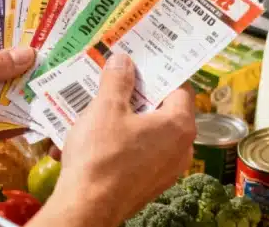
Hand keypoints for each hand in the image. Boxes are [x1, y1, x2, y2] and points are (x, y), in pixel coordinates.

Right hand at [33, 53, 195, 226]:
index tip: (142, 63)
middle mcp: (181, 149)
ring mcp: (166, 170)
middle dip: (138, 96)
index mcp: (179, 125)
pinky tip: (94, 139)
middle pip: (164, 111)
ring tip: (100, 109)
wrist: (87, 208)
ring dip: (126, 120)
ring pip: (149, 134)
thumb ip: (118, 80)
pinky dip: (121, 144)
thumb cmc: (101, 155)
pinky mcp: (149, 185)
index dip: (160, 73)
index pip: (180, 88)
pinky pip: (139, 155)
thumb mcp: (106, 108)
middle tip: (117, 82)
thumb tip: (124, 60)